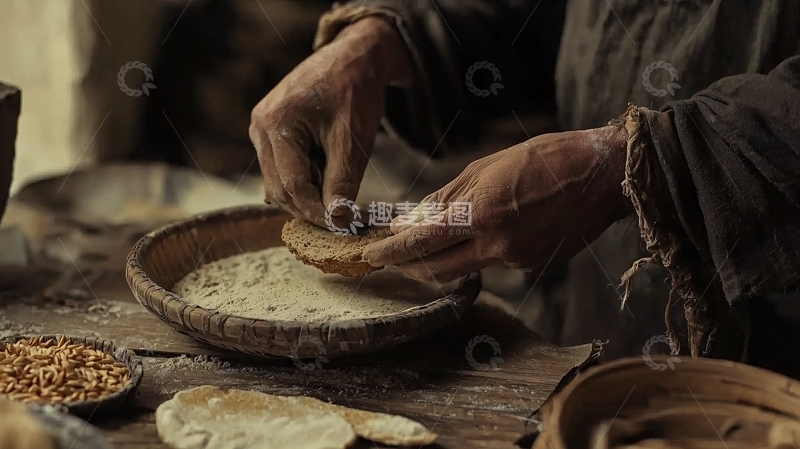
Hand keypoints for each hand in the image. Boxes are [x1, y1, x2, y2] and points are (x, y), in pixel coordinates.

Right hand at [249, 18, 411, 224]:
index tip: (342, 225)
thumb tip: (337, 222)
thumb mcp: (352, 141)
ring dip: (308, 193)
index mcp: (275, 124)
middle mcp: (260, 128)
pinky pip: (282, 169)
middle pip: (279, 188)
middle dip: (311, 206)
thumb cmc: (354, 92)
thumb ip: (342, 183)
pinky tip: (326, 173)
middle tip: (343, 215)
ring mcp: (261, 130)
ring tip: (338, 184)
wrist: (354, 58)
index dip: (316, 212)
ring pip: (279, 182)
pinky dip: (304, 179)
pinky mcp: (270, 133)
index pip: (291, 186)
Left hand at [362, 126, 632, 281]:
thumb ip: (446, 198)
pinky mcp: (532, 267)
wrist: (605, 176)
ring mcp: (516, 261)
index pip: (420, 243)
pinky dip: (477, 252)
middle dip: (407, 265)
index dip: (391, 251)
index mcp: (481, 214)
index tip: (371, 253)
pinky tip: (486, 230)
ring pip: (464, 269)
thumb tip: (411, 220)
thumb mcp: (487, 166)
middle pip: (436, 270)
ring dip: (442, 258)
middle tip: (391, 255)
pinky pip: (492, 265)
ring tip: (435, 238)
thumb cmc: (547, 157)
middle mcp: (497, 246)